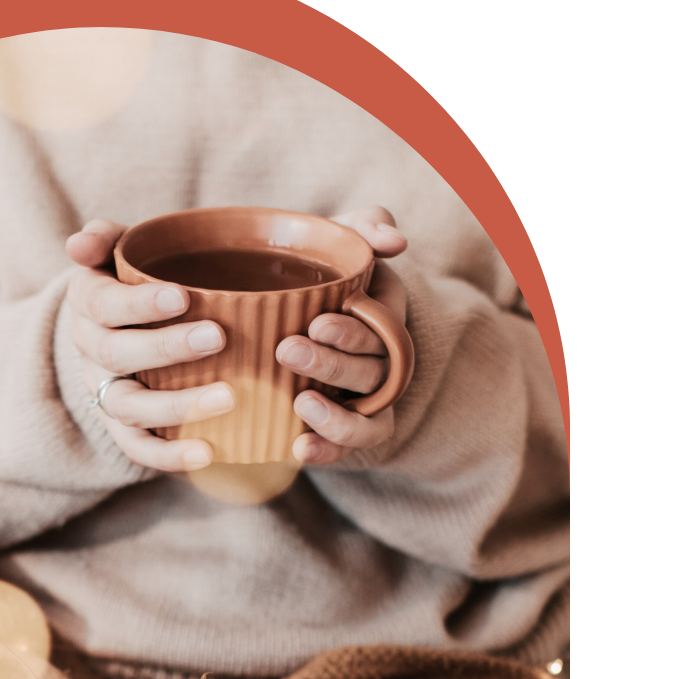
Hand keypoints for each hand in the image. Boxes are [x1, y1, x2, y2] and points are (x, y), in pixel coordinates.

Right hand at [65, 219, 232, 472]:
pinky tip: (208, 453)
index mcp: (88, 304)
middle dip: (166, 348)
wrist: (122, 329)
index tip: (182, 297)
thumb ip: (105, 238)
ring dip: (177, 406)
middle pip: (116, 356)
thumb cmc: (135, 282)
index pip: (103, 305)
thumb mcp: (119, 251)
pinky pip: (139, 449)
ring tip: (228, 398)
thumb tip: (78, 244)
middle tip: (218, 337)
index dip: (139, 304)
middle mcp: (91, 352)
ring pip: (129, 407)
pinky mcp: (123, 430)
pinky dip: (170, 456)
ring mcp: (105, 393)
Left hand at [280, 207, 409, 467]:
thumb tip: (396, 242)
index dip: (353, 333)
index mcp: (385, 320)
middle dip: (332, 365)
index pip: (382, 332)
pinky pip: (347, 451)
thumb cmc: (318, 268)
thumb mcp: (342, 237)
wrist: (282, 303)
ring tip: (300, 405)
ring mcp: (364, 402)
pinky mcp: (341, 430)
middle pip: (371, 374)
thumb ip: (367, 225)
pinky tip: (298, 451)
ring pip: (368, 420)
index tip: (317, 323)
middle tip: (287, 350)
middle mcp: (381, 364)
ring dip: (337, 419)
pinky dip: (327, 453)